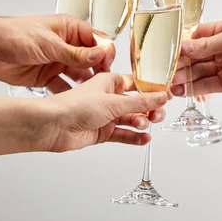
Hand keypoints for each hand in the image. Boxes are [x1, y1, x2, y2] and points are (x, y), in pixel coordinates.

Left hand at [0, 14, 115, 92]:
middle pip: (91, 60)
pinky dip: (70, 95)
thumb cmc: (13, 34)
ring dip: (86, 84)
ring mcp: (57, 62)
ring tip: (93, 96)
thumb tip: (98, 55)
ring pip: (79, 75)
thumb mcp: (48, 43)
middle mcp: (66, 45)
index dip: (104, 53)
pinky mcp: (47, 77)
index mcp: (69, 29)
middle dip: (98, 71)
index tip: (107, 66)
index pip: (96, 41)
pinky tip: (75, 102)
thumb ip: (74, 53)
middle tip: (104, 84)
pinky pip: (64, 87)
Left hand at [35, 73, 168, 152]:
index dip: (152, 90)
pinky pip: (123, 134)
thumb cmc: (75, 106)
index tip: (166, 96)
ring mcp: (105, 115)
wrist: (54, 126)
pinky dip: (134, 137)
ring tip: (147, 125)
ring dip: (141, 122)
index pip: (137, 85)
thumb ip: (140, 102)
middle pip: (136, 103)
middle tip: (158, 115)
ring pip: (131, 119)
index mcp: (109, 81)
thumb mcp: (113, 102)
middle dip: (149, 109)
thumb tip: (160, 97)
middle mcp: (108, 97)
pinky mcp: (102, 132)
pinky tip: (144, 139)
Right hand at [171, 19, 221, 98]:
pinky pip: (208, 86)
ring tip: (169, 85)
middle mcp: (221, 49)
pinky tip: (183, 91)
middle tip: (164, 73)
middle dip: (180, 65)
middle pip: (194, 57)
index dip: (181, 46)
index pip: (195, 38)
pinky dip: (195, 89)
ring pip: (199, 73)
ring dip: (184, 79)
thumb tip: (184, 47)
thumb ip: (207, 45)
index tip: (167, 53)